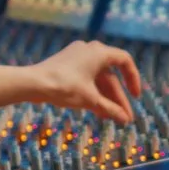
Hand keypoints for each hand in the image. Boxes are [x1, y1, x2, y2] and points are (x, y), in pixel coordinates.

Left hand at [29, 41, 143, 123]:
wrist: (32, 83)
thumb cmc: (65, 87)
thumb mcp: (91, 100)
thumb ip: (111, 109)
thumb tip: (125, 119)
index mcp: (99, 52)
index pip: (125, 61)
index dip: (133, 79)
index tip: (136, 97)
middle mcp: (89, 50)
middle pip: (110, 75)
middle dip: (117, 98)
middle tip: (123, 118)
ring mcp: (76, 56)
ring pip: (97, 79)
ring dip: (105, 98)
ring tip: (111, 118)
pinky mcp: (65, 64)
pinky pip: (85, 78)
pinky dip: (92, 93)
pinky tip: (97, 111)